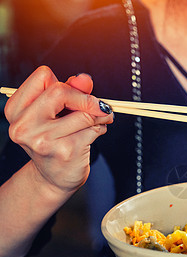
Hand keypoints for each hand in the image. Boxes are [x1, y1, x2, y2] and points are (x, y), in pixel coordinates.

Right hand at [4, 66, 113, 194]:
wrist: (53, 179)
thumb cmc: (56, 142)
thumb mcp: (58, 113)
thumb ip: (71, 91)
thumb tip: (85, 78)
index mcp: (16, 110)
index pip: (43, 77)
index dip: (65, 84)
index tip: (77, 95)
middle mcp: (24, 126)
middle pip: (60, 91)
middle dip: (86, 98)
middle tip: (99, 106)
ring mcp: (43, 140)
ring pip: (83, 113)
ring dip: (100, 115)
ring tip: (100, 121)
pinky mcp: (65, 151)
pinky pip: (93, 129)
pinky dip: (101, 128)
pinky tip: (97, 132)